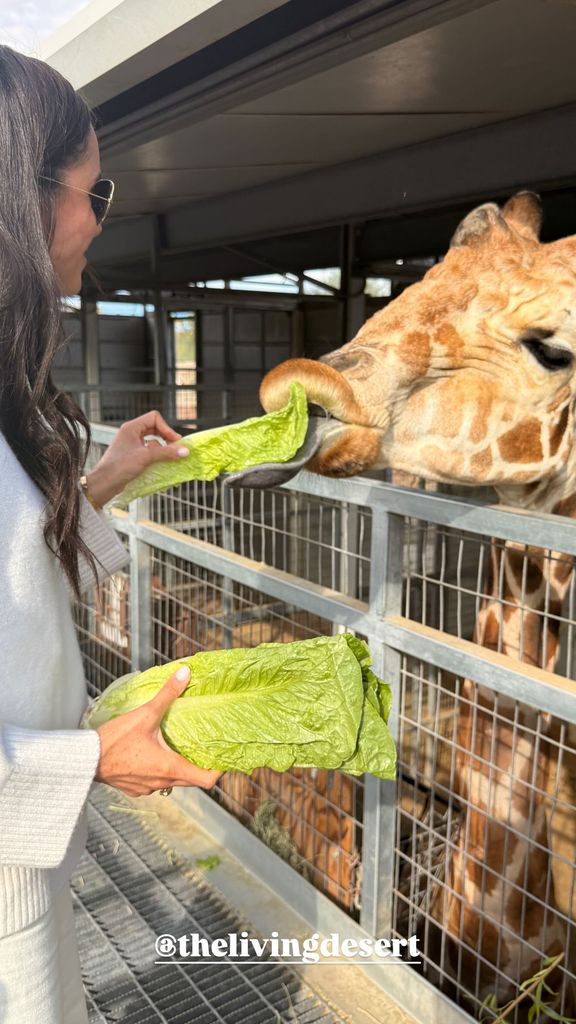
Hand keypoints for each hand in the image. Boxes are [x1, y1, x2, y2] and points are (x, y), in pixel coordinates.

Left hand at [86, 410, 189, 507]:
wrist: (104, 484)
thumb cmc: (120, 466)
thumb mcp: (146, 457)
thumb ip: (166, 453)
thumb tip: (185, 451)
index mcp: (131, 427)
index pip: (154, 418)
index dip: (166, 428)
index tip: (175, 441)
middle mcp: (131, 433)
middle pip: (155, 428)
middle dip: (166, 438)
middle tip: (175, 449)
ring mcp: (131, 445)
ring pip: (152, 441)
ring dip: (161, 449)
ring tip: (167, 459)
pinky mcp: (132, 456)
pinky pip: (148, 452)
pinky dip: (156, 457)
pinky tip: (159, 465)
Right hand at [94, 665, 220, 796]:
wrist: (83, 759)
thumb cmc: (113, 740)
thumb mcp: (144, 714)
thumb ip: (167, 694)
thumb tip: (186, 673)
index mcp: (169, 767)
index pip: (205, 780)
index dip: (218, 770)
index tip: (223, 758)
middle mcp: (160, 782)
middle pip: (191, 781)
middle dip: (200, 766)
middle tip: (205, 749)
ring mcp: (146, 788)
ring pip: (172, 782)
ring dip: (178, 768)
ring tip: (179, 748)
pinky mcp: (133, 788)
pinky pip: (154, 782)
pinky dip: (159, 771)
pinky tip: (153, 755)